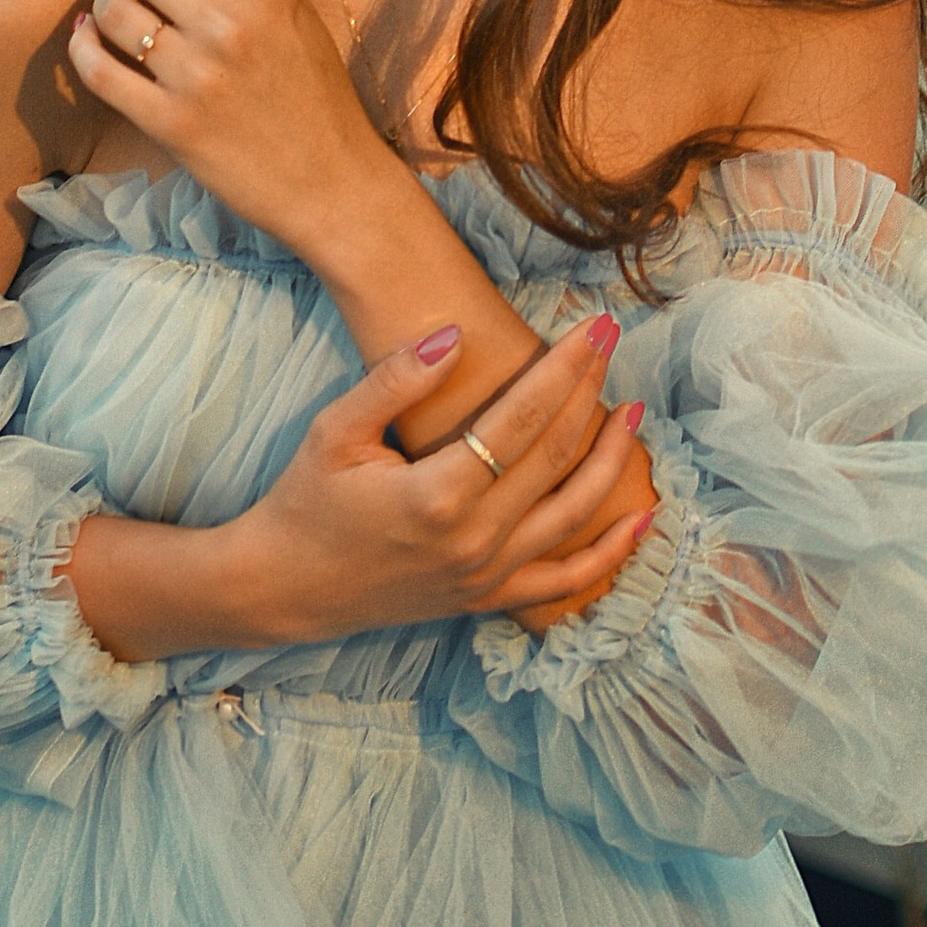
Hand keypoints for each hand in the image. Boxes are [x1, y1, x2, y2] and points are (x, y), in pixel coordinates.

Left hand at [67, 0, 399, 250]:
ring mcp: (198, 75)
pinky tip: (90, 39)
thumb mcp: (294, 18)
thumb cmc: (315, 95)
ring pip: (113, 12)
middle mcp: (230, 23)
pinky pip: (100, 71)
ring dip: (99, 4)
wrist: (334, 185)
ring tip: (103, 7)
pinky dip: (85, 49)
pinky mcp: (171, 123)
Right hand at [226, 314, 656, 643]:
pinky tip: (642, 517)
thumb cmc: (306, 500)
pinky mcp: (488, 599)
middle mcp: (473, 541)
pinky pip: (565, 580)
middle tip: (613, 342)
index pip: (522, 418)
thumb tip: (455, 334)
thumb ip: (396, 381)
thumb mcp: (335, 431)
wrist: (285, 586)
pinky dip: (610, 553)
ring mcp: (486, 577)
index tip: (595, 327)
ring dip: (612, 461)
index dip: (564, 367)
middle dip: (591, 392)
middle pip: (554, 456)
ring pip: (573, 513)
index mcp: (437, 495)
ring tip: (635, 413)